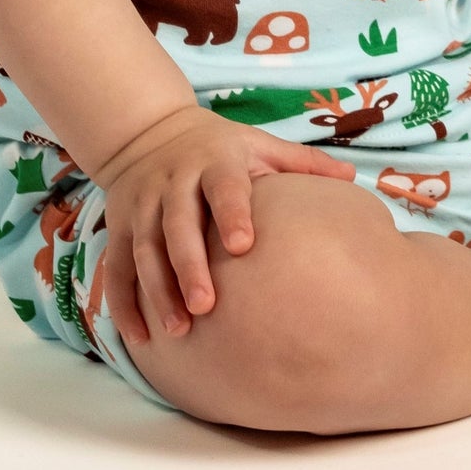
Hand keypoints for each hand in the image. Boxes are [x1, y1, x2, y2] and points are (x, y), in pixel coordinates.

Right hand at [91, 108, 354, 345]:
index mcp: (214, 161)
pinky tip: (139, 337)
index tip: (244, 245)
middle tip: (206, 307)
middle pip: (176, 225)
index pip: (223, 187)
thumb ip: (302, 163)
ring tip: (178, 331)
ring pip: (144, 250)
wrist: (148, 132)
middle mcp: (173, 181)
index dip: (232, 213)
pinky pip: (117, 266)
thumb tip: (353, 178)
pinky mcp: (118, 226)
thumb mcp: (258, 144)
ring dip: (157, 291)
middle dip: (189, 265)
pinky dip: (123, 302)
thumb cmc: (219, 147)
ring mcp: (141, 205)